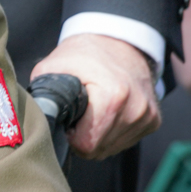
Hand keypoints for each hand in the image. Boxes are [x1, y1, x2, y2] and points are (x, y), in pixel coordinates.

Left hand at [32, 33, 159, 159]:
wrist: (118, 41)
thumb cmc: (82, 55)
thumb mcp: (52, 68)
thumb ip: (42, 97)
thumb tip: (36, 122)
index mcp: (113, 96)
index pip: (87, 145)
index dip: (71, 137)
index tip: (68, 120)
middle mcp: (136, 108)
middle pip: (99, 150)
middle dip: (83, 138)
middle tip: (78, 115)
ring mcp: (148, 116)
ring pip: (112, 149)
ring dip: (98, 137)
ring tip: (92, 112)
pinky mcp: (153, 120)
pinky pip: (125, 142)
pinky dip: (112, 133)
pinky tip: (106, 114)